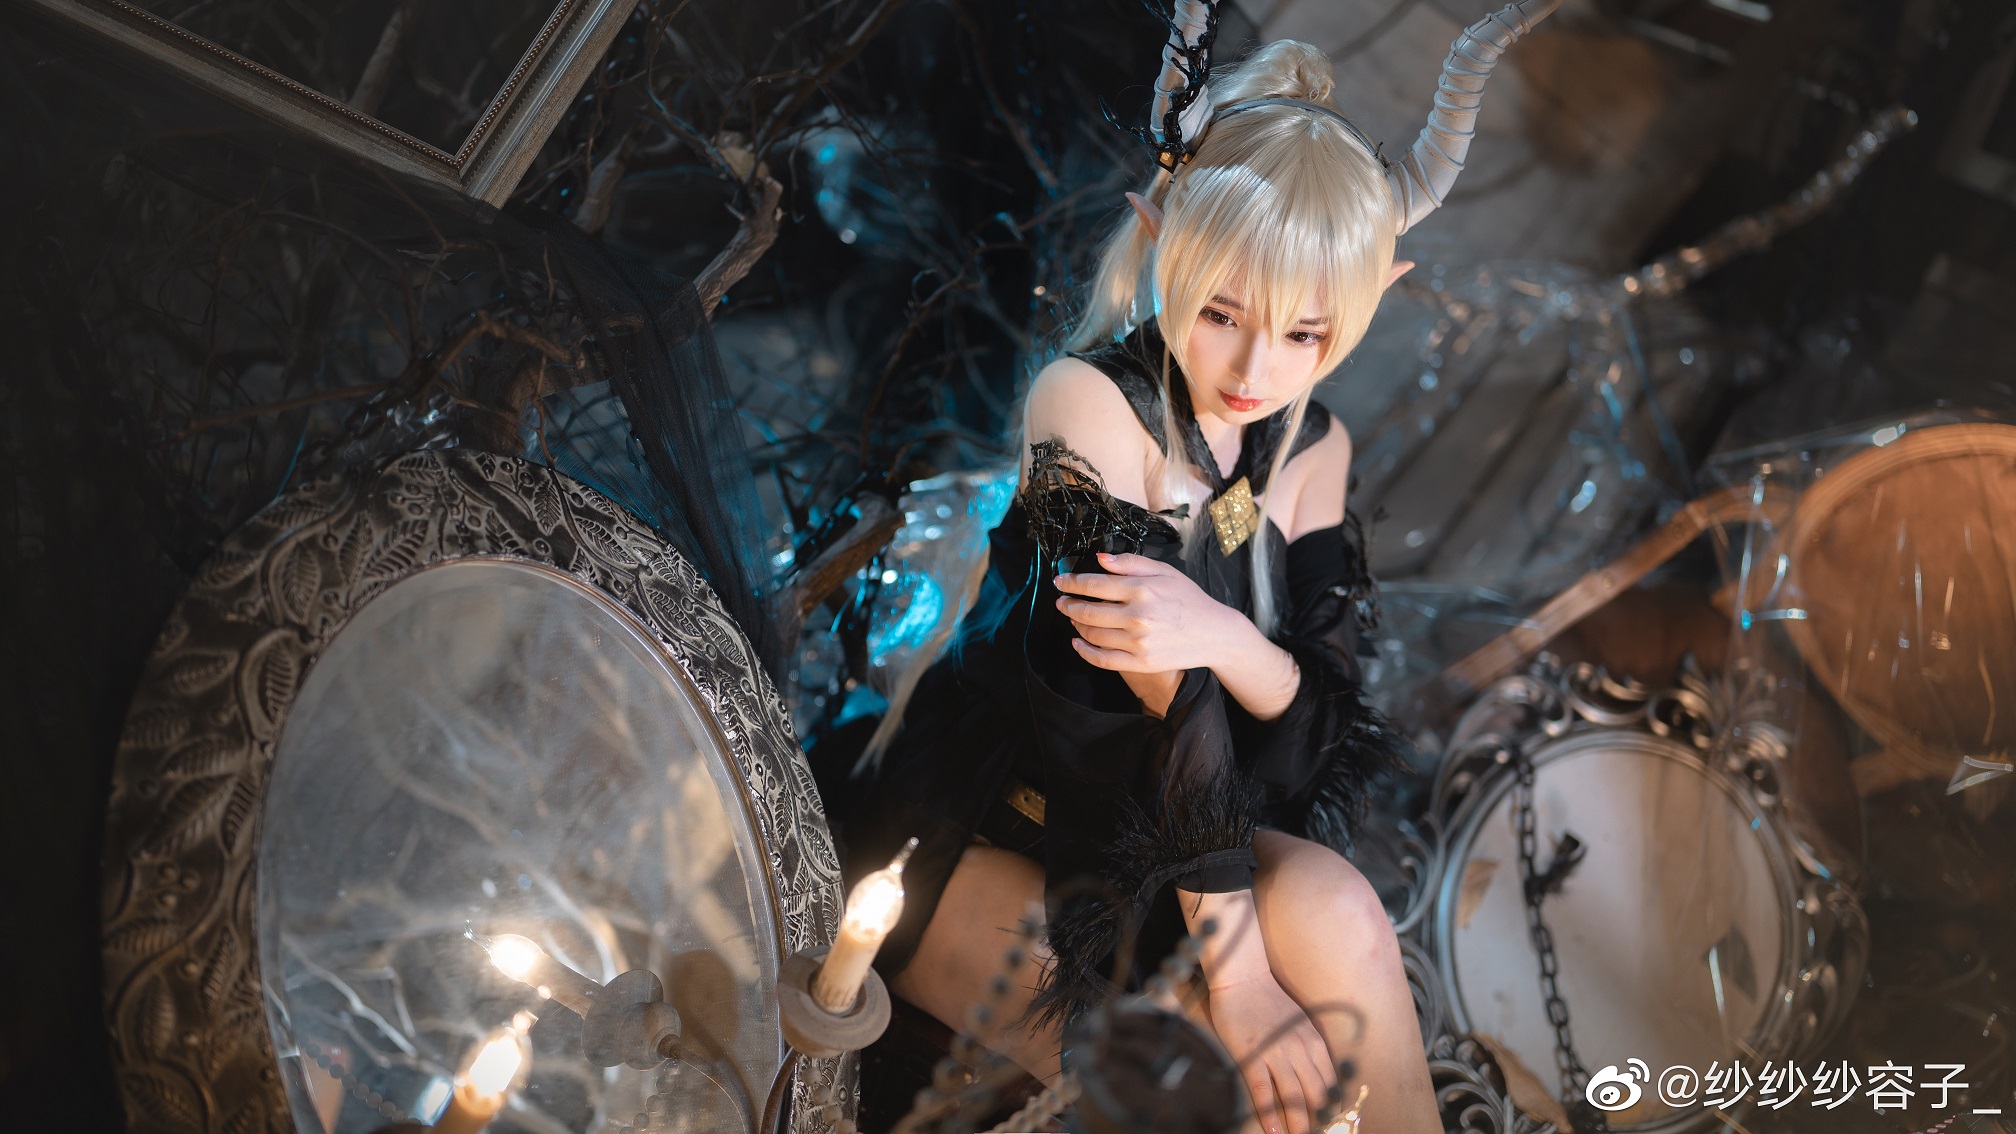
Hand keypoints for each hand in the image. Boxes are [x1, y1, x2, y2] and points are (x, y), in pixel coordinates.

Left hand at [1054, 552, 1233, 674]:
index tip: (1060, 582)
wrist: (1214, 633)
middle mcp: (1137, 617)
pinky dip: (1084, 651)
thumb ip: (1131, 563)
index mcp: (1142, 590)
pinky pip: (1102, 660)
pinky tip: (1077, 643)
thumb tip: (1100, 558)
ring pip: (1091, 634)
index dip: (1071, 583)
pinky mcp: (1140, 663)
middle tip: (1062, 601)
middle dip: (1068, 605)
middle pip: (1088, 612)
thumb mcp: (1165, 572)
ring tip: (1073, 618)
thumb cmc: (1189, 599)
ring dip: (1075, 625)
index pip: (1094, 585)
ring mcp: (1138, 643)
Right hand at [1208, 975, 1337, 1133]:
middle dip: (1320, 1120)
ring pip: (1293, 1096)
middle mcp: (1299, 1049)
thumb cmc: (1269, 1000)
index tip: (1335, 1124)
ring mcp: (1275, 1053)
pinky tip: (1273, 1130)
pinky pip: (1263, 1090)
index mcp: (1314, 1041)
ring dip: (1298, 1123)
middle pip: (1316, 1094)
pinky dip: (1269, 1113)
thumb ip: (1310, 1048)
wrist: (1243, 978)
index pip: (1331, 1083)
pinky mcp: (1251, 1055)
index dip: (1334, 1108)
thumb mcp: (1300, 1023)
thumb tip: (1318, 1076)